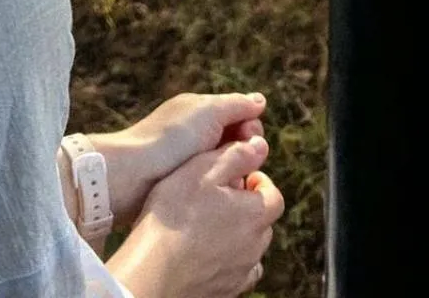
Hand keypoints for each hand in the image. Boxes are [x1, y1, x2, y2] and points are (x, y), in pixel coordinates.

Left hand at [88, 92, 266, 225]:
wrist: (136, 175)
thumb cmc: (171, 139)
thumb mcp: (207, 112)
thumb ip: (236, 105)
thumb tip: (260, 101)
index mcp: (199, 113)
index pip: (239, 117)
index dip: (249, 126)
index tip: (247, 134)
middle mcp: (198, 135)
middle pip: (238, 142)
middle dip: (246, 148)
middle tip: (241, 158)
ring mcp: (193, 162)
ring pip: (230, 165)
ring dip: (237, 169)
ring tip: (235, 179)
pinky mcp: (188, 186)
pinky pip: (217, 184)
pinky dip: (224, 185)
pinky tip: (227, 193)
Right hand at [105, 136, 283, 297]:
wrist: (155, 269)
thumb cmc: (176, 215)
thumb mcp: (202, 170)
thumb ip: (235, 156)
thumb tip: (260, 145)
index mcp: (255, 213)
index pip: (273, 195)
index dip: (259, 182)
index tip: (243, 176)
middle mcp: (255, 246)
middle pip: (262, 222)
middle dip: (247, 207)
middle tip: (221, 196)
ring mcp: (241, 271)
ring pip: (250, 249)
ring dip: (238, 235)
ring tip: (210, 224)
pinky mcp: (226, 290)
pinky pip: (236, 273)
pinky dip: (229, 261)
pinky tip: (208, 253)